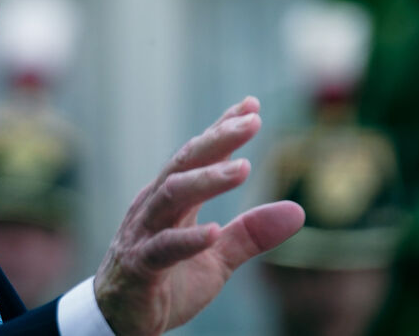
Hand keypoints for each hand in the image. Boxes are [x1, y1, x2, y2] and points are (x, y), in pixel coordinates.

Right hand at [92, 97, 304, 335]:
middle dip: (218, 139)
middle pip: (184, 163)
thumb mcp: (218, 258)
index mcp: (171, 198)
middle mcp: (154, 206)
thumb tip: (298, 211)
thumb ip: (252, 233)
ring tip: (243, 169)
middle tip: (253, 122)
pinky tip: (214, 232)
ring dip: (207, 180)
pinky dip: (189, 239)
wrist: (120, 322)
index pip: (197, 154)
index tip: (251, 105)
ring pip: (172, 196)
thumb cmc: (167, 282)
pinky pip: (163, 249)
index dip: (222, 128)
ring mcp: (143, 233)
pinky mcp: (139, 266)